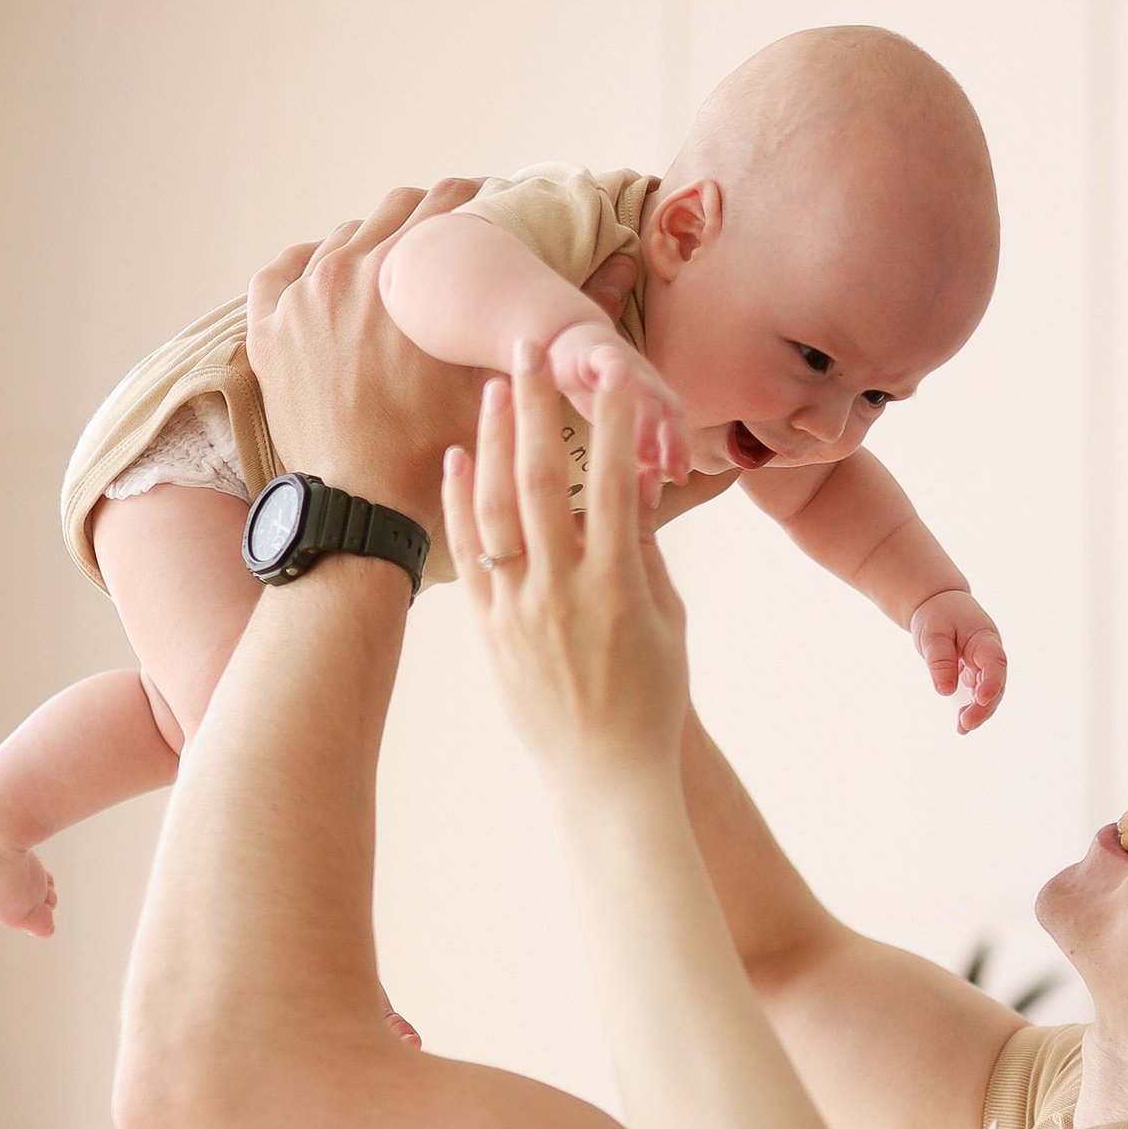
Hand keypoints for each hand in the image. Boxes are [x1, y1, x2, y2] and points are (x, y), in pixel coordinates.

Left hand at [248, 180, 487, 518]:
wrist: (361, 504)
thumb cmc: (431, 450)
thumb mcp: (491, 383)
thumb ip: (515, 325)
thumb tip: (580, 282)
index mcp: (401, 274)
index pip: (444, 204)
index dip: (473, 197)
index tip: (488, 200)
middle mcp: (343, 271)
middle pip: (391, 211)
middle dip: (425, 218)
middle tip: (446, 235)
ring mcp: (299, 300)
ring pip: (338, 239)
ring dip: (370, 242)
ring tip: (392, 263)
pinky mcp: (269, 333)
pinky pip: (278, 274)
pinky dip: (302, 264)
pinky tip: (319, 267)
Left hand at [446, 345, 691, 794]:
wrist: (605, 778)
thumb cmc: (652, 701)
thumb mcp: (669, 624)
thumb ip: (649, 555)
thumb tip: (640, 488)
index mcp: (620, 588)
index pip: (616, 486)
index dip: (612, 424)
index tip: (609, 372)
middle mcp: (564, 592)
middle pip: (543, 481)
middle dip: (537, 409)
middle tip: (530, 350)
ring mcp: (520, 611)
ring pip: (497, 509)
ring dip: (494, 443)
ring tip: (492, 388)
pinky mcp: (491, 629)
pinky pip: (470, 553)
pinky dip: (460, 502)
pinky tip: (458, 457)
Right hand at [545, 318, 693, 481]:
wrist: (570, 342)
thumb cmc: (596, 392)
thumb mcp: (617, 425)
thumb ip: (632, 452)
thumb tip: (640, 497)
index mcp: (655, 401)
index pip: (676, 428)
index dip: (679, 452)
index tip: (680, 480)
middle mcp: (646, 382)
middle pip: (669, 409)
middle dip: (672, 441)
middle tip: (667, 473)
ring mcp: (625, 365)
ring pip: (644, 389)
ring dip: (645, 419)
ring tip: (640, 452)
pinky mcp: (596, 350)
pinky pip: (609, 360)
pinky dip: (616, 371)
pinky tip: (613, 385)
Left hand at [909, 585, 1007, 734]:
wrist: (939, 603)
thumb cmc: (937, 615)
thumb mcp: (932, 634)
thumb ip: (940, 661)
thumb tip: (946, 691)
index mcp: (985, 639)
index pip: (996, 663)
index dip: (992, 683)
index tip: (981, 699)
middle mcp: (990, 654)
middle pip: (996, 684)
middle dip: (983, 707)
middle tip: (964, 725)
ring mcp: (985, 665)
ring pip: (990, 693)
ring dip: (979, 712)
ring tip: (962, 728)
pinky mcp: (977, 673)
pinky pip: (979, 693)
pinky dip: (973, 708)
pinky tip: (961, 722)